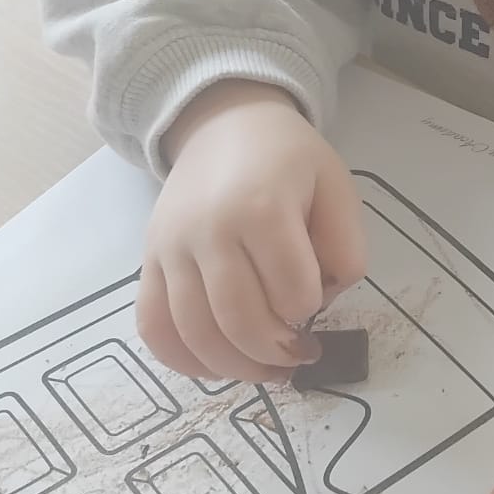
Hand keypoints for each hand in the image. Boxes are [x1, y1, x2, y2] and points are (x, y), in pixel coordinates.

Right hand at [139, 81, 368, 386]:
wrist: (224, 124)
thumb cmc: (289, 161)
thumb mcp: (337, 189)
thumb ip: (345, 247)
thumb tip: (321, 303)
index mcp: (262, 209)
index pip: (293, 292)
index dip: (311, 309)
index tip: (316, 301)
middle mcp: (208, 231)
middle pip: (240, 322)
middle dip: (276, 354)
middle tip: (299, 355)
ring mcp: (170, 249)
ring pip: (195, 335)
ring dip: (237, 368)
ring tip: (266, 368)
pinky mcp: (148, 262)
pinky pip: (152, 327)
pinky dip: (182, 361)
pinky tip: (215, 367)